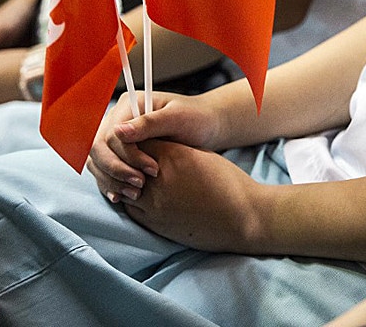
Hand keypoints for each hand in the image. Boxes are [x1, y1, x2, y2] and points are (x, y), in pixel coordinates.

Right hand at [86, 91, 225, 201]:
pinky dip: (111, 184)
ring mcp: (116, 138)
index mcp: (129, 105)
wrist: (206, 126)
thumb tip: (118, 131)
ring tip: (136, 194)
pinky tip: (122, 196)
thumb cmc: (196, 118)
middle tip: (141, 186)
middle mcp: (118, 119)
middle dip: (117, 170)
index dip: (127, 156)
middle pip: (98, 149)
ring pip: (97, 161)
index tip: (153, 170)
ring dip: (112, 180)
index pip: (111, 134)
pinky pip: (104, 170)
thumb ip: (149, 123)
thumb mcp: (178, 118)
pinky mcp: (120, 153)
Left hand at [121, 139, 263, 251]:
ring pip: (123, 187)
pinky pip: (130, 208)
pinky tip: (141, 197)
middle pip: (125, 164)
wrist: (242, 217)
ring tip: (134, 179)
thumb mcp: (201, 155)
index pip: (137, 141)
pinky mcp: (155, 223)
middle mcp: (159, 178)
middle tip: (130, 160)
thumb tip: (156, 147)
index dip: (135, 142)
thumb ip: (175, 150)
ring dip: (125, 183)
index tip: (137, 143)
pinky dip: (131, 201)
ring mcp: (154, 203)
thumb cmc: (228, 183)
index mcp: (173, 156)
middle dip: (126, 162)